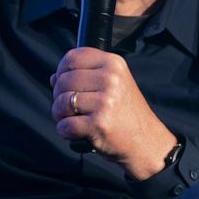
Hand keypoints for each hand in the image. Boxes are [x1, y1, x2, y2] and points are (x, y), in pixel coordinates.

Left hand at [50, 48, 176, 179]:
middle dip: (59, 96)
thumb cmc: (126, 113)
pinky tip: (75, 132)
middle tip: (70, 108)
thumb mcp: (114, 84)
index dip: (61, 70)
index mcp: (113, 64)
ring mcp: (105, 101)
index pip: (72, 56)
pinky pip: (65, 125)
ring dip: (60, 115)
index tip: (65, 83)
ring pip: (61, 102)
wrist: (146, 141)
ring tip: (72, 120)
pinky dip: (64, 131)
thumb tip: (53, 78)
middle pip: (63, 80)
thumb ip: (85, 76)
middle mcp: (110, 79)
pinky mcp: (99, 123)